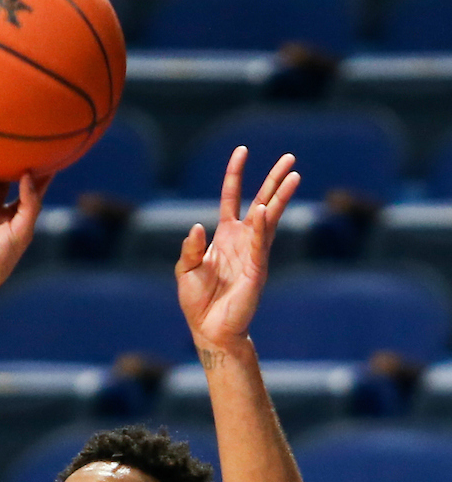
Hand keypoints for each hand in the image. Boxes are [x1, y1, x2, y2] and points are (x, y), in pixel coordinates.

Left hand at [175, 147, 299, 351]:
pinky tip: (267, 209)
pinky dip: (262, 227)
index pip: (232, 198)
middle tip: (289, 158)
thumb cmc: (198, 302)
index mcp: (225, 236)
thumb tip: (196, 227)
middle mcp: (242, 240)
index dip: (236, 175)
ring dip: (280, 197)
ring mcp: (253, 254)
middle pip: (261, 202)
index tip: (242, 151)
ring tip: (294, 175)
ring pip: (269, 219)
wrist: (210, 330)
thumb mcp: (186, 270)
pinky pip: (260, 244)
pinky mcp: (256, 270)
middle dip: (274, 180)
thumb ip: (191, 248)